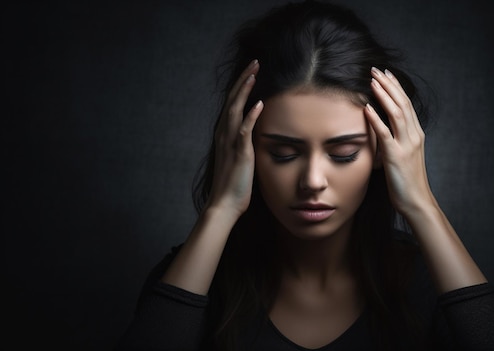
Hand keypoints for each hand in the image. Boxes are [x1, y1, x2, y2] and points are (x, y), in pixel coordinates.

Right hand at [206, 59, 263, 215]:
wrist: (224, 204)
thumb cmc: (234, 184)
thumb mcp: (239, 157)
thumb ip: (244, 142)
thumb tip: (255, 131)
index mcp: (224, 135)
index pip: (232, 104)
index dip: (241, 86)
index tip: (252, 71)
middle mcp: (224, 135)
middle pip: (232, 100)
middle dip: (243, 80)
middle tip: (254, 63)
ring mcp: (230, 143)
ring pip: (235, 110)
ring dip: (244, 91)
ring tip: (254, 74)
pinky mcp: (239, 154)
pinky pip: (243, 132)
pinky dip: (250, 117)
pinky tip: (258, 104)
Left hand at [364, 67, 433, 215]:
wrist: (416, 201)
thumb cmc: (408, 181)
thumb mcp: (405, 155)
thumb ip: (397, 140)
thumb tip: (384, 128)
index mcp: (416, 134)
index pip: (407, 104)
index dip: (396, 87)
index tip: (386, 74)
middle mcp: (414, 136)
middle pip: (402, 103)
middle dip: (389, 85)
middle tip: (376, 70)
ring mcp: (406, 145)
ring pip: (397, 113)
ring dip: (384, 95)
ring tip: (372, 81)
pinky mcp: (396, 156)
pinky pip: (385, 134)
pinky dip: (376, 119)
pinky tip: (367, 108)